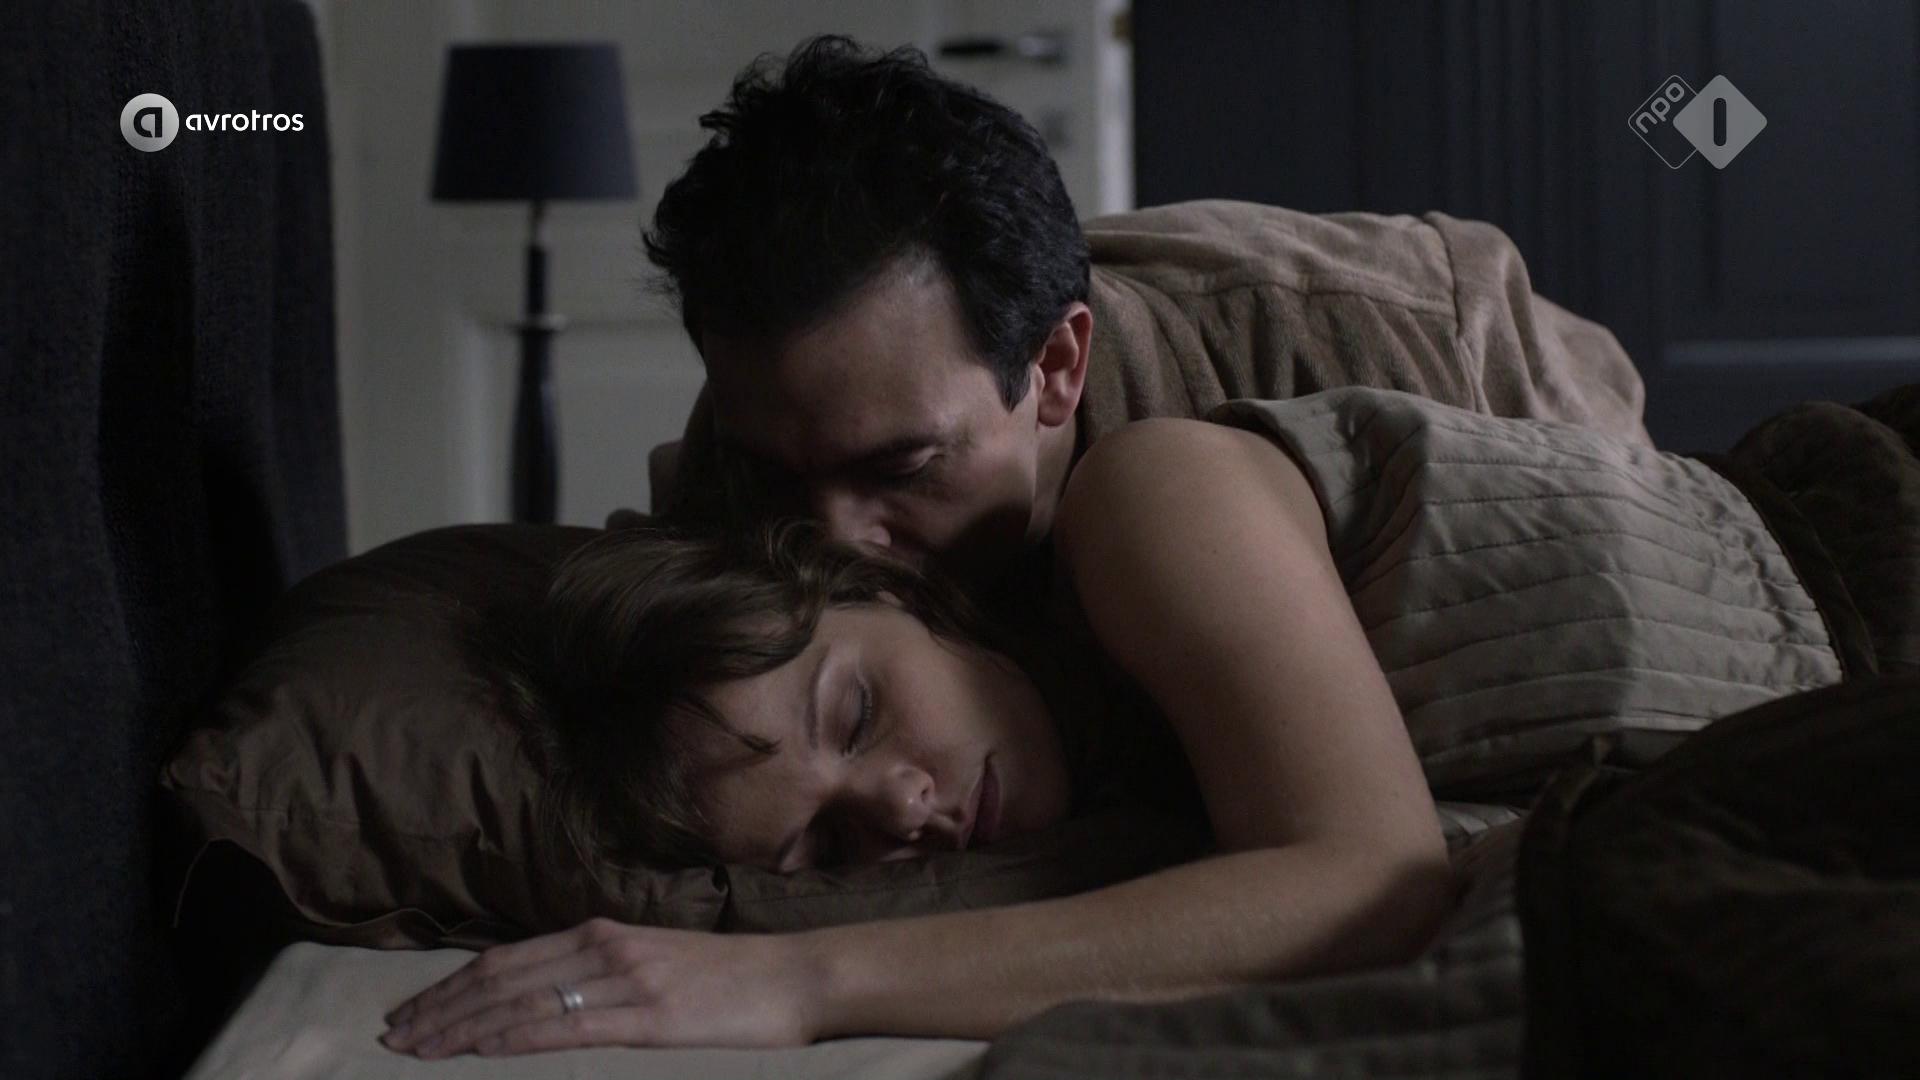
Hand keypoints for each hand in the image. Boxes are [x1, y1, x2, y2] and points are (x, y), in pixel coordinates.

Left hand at [379, 918, 821, 1056]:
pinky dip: (513, 1038)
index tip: (409, 1013)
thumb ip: (598, 976)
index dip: (450, 987)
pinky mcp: (646, 1015)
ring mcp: (623, 979)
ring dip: (461, 1027)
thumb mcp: (652, 965)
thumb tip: (546, 1000)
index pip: (505, 960)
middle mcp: (602, 947)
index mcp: (600, 933)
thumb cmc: (729, 979)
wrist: (793, 979)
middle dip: (438, 1008)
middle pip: (499, 977)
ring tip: (416, 1049)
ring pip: (521, 1002)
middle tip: (391, 1036)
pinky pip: (564, 1027)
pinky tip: (480, 1050)